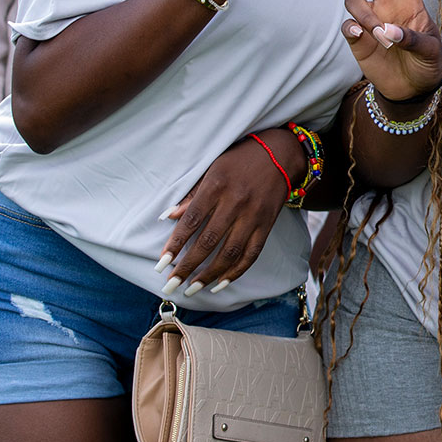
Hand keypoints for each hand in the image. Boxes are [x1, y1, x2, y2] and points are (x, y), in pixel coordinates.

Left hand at [156, 133, 294, 296]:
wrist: (280, 153)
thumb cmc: (240, 160)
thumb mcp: (212, 169)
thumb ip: (192, 195)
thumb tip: (169, 216)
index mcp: (216, 186)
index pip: (191, 222)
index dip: (175, 245)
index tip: (161, 264)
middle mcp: (235, 202)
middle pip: (208, 242)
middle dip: (187, 266)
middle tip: (171, 283)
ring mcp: (253, 215)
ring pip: (229, 253)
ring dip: (209, 275)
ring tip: (192, 288)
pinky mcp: (267, 224)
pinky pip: (251, 254)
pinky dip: (236, 272)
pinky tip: (220, 284)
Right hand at [338, 0, 441, 103]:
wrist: (411, 89)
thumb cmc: (426, 63)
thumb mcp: (430, 50)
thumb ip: (411, 38)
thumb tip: (387, 31)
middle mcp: (387, 2)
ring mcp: (370, 17)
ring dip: (364, 13)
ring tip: (378, 34)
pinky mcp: (357, 37)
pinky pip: (347, 25)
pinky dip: (353, 29)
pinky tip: (362, 38)